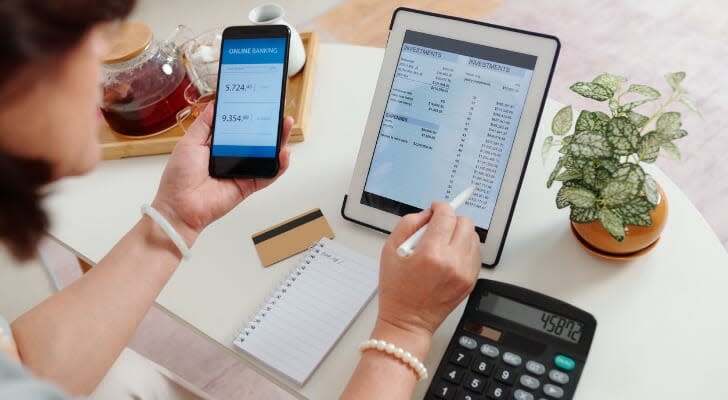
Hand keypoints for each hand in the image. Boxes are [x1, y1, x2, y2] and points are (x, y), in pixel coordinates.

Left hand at [152, 102, 292, 245]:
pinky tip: (284, 153)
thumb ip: (204, 124)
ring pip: (266, 155)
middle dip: (269, 125)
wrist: (180, 206)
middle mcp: (231, 157)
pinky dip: (279, 165)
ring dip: (279, 141)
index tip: (258, 101)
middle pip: (256, 139)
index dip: (249, 114)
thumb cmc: (179, 178)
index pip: (238, 126)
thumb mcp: (189, 142)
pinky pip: (268, 175)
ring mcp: (242, 171)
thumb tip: (214, 104)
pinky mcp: (249, 185)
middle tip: (277, 112)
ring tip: (285, 127)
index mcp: (217, 145)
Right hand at [377, 202, 480, 343]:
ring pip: (474, 237)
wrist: (408, 322)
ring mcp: (464, 273)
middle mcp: (452, 262)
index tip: (436, 208)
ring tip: (444, 242)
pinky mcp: (470, 281)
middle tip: (439, 226)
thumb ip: (408, 224)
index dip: (440, 207)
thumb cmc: (397, 290)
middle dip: (451, 219)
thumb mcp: (389, 251)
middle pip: (465, 223)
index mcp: (431, 253)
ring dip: (460, 233)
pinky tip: (451, 254)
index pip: (446, 216)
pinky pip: (476, 254)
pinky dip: (465, 248)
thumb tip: (427, 214)